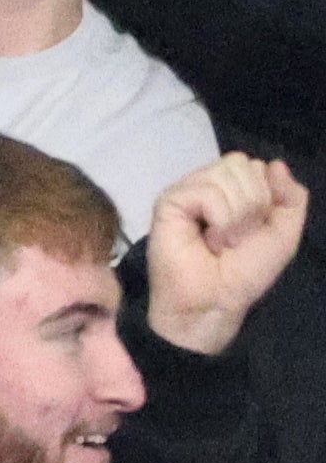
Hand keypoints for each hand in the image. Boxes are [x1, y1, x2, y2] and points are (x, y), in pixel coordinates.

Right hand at [148, 154, 310, 358]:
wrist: (216, 299)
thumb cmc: (245, 271)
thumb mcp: (283, 234)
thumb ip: (291, 198)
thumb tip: (277, 164)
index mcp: (232, 189)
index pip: (255, 165)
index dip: (267, 196)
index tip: (257, 228)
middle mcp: (208, 183)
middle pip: (243, 164)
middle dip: (254, 205)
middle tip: (239, 236)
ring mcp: (187, 189)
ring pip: (227, 174)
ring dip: (237, 215)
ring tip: (223, 240)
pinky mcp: (170, 199)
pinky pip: (208, 191)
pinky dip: (220, 218)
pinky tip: (208, 238)